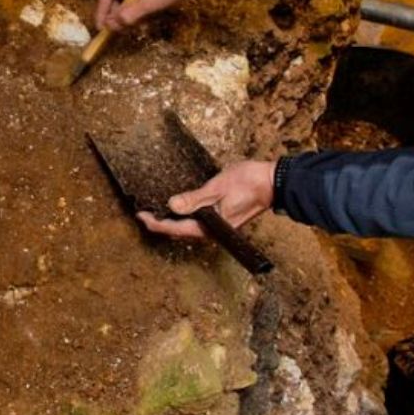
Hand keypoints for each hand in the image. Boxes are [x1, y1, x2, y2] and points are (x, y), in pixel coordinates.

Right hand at [95, 0, 205, 30]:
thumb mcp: (150, 2)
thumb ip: (128, 15)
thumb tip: (110, 25)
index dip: (102, 15)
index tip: (101, 30)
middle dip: (119, 14)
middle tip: (125, 29)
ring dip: (129, 10)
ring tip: (140, 21)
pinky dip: (136, 2)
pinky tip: (145, 11)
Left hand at [137, 160, 275, 240]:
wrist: (273, 182)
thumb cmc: (248, 184)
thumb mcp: (217, 189)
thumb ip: (194, 199)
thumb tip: (171, 205)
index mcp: (211, 229)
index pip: (175, 229)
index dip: (155, 223)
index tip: (140, 215)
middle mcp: (212, 232)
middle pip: (179, 231)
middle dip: (160, 224)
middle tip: (143, 213)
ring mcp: (217, 226)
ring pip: (187, 227)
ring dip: (171, 220)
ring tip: (155, 210)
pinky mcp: (221, 218)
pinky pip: (197, 220)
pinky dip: (183, 215)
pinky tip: (177, 206)